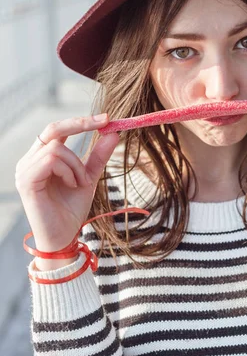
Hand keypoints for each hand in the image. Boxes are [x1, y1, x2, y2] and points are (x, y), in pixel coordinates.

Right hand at [15, 114, 119, 252]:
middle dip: (81, 123)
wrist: (64, 237)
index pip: (57, 129)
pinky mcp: (26, 180)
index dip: (80, 120)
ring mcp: (24, 170)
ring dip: (76, 164)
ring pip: (56, 147)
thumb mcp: (88, 177)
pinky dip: (68, 171)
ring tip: (80, 183)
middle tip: (106, 122)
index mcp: (41, 158)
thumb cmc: (71, 210)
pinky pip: (51, 161)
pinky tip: (72, 185)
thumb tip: (114, 132)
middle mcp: (29, 160)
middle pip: (53, 128)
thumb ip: (98, 155)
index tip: (106, 118)